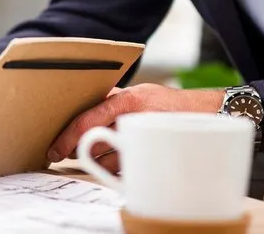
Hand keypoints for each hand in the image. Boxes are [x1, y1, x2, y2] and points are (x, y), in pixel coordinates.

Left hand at [48, 84, 222, 173]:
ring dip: (101, 161)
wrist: (209, 114)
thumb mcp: (139, 92)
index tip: (54, 149)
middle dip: (82, 151)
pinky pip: (126, 170)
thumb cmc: (168, 103)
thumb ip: (112, 101)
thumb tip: (81, 112)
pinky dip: (120, 167)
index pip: (87, 120)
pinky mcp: (155, 158)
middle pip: (95, 144)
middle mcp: (136, 119)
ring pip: (108, 161)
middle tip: (70, 152)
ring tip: (105, 153)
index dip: (66, 137)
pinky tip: (124, 159)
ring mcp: (147, 141)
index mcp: (128, 100)